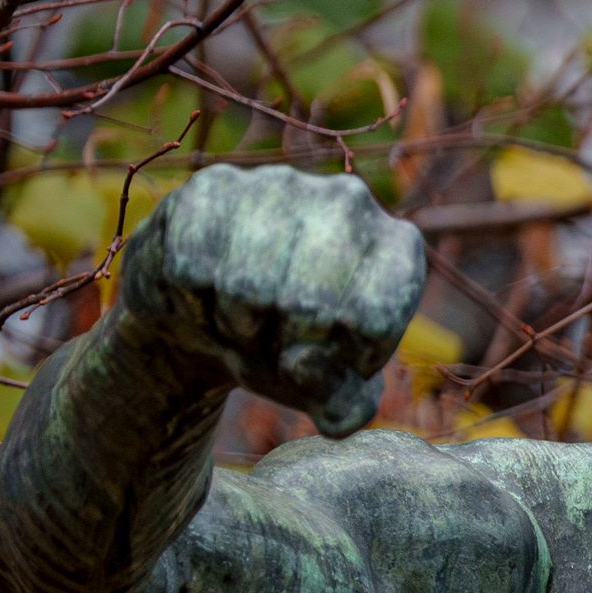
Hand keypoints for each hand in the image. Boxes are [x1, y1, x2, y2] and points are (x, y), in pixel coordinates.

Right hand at [121, 165, 424, 438]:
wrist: (210, 311)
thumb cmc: (285, 349)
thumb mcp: (325, 390)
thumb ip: (343, 406)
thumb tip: (303, 366)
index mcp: (397, 250)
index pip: (374, 318)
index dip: (338, 360)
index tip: (328, 358)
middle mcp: (348, 203)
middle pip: (310, 304)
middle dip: (284, 344)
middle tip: (275, 343)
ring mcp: (281, 185)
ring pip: (247, 286)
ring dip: (236, 326)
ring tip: (242, 321)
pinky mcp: (213, 186)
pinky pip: (194, 268)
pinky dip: (194, 301)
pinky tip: (205, 294)